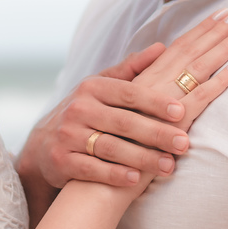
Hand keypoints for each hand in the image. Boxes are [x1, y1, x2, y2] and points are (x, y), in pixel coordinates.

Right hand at [18, 9, 227, 191]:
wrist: (43, 143)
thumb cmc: (85, 112)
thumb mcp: (101, 87)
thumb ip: (131, 69)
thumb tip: (162, 48)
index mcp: (92, 87)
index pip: (128, 92)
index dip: (155, 101)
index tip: (181, 111)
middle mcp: (78, 109)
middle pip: (123, 122)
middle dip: (156, 133)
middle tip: (183, 143)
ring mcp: (68, 135)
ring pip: (110, 147)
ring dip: (142, 158)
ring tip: (169, 166)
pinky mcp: (61, 160)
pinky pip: (91, 168)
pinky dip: (113, 174)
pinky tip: (135, 180)